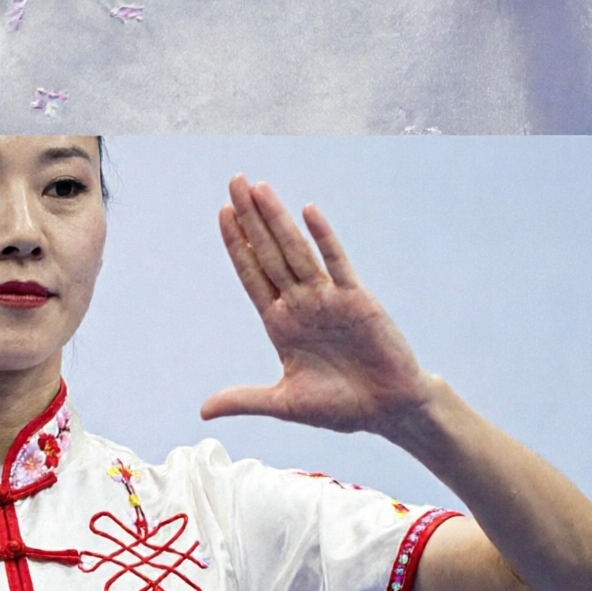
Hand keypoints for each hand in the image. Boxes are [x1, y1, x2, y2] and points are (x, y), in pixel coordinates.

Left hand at [199, 176, 433, 435]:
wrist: (388, 410)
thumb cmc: (340, 407)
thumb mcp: (286, 403)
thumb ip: (246, 399)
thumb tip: (203, 411)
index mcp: (281, 324)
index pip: (252, 275)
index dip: (236, 245)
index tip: (222, 212)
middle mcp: (302, 304)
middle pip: (268, 253)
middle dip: (251, 218)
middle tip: (234, 180)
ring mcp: (328, 298)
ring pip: (296, 251)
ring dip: (277, 219)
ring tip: (259, 187)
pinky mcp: (357, 299)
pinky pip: (337, 263)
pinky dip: (323, 237)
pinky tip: (308, 211)